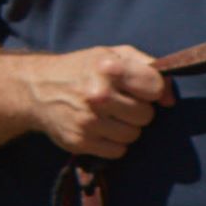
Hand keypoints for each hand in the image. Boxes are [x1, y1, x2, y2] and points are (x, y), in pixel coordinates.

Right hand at [25, 46, 171, 158]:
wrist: (36, 89)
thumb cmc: (83, 70)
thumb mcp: (114, 54)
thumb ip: (149, 68)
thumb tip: (169, 100)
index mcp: (108, 68)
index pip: (155, 88)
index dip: (151, 90)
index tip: (139, 88)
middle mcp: (98, 94)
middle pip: (146, 115)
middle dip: (137, 110)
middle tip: (119, 102)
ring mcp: (88, 120)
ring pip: (133, 135)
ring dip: (126, 127)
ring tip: (108, 115)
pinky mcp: (79, 141)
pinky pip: (118, 151)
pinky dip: (113, 143)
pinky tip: (99, 128)